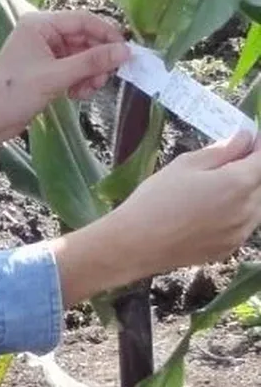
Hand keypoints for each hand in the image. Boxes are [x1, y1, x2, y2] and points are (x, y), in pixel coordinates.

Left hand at [0, 10, 128, 168]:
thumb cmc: (14, 93)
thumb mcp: (55, 77)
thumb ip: (91, 62)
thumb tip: (126, 51)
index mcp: (39, 24)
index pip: (83, 20)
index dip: (107, 35)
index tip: (126, 54)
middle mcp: (42, 33)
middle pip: (85, 38)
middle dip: (97, 60)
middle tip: (103, 80)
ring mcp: (44, 51)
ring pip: (82, 56)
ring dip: (90, 73)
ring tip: (87, 90)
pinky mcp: (46, 68)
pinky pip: (74, 68)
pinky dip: (80, 80)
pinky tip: (76, 95)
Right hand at [51, 132, 260, 305]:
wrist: (137, 243)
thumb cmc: (156, 199)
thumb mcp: (184, 165)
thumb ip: (221, 151)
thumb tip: (245, 138)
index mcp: (238, 183)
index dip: (257, 147)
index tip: (248, 139)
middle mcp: (249, 209)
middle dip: (249, 169)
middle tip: (222, 163)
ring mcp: (241, 232)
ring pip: (255, 204)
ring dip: (243, 192)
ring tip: (210, 190)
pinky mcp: (231, 247)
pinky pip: (242, 224)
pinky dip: (234, 213)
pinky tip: (205, 211)